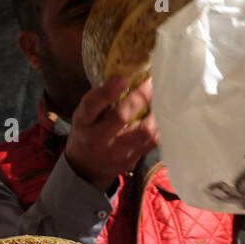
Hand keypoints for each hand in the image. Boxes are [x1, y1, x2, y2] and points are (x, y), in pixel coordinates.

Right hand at [64, 76, 159, 191]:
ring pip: (144, 131)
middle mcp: (98, 138)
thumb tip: (127, 74)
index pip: (91, 105)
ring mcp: (116, 152)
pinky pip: (153, 141)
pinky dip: (160, 126)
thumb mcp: (84, 115)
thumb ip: (100, 98)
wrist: (86, 169)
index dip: (107, 92)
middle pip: (121, 117)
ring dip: (156, 112)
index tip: (123, 79)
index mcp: (83, 122)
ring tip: (160, 98)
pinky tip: (161, 116)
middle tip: (151, 82)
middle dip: (140, 96)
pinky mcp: (132, 160)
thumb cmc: (87, 132)